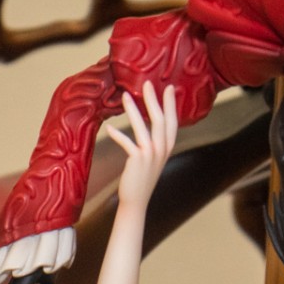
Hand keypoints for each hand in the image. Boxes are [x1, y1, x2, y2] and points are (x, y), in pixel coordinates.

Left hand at [106, 83, 178, 210]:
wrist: (136, 201)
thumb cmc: (141, 178)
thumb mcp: (153, 158)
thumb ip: (154, 143)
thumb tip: (149, 125)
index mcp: (167, 147)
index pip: (172, 121)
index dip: (171, 104)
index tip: (169, 88)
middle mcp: (162, 149)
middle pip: (160, 119)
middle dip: (154, 99)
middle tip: (147, 83)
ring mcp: (151, 154)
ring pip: (143, 126)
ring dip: (133, 109)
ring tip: (125, 95)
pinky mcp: (137, 160)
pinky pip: (127, 142)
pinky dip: (118, 135)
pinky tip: (110, 129)